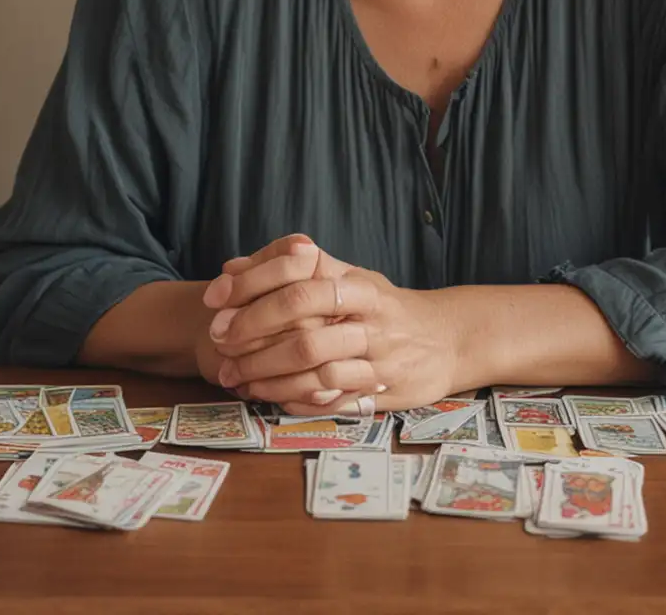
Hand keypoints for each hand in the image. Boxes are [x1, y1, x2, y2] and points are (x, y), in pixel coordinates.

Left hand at [202, 236, 460, 413]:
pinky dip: (295, 398)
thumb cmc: (384, 306)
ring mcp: (378, 354)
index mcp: (356, 281)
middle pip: (302, 321)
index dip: (251, 285)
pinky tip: (270, 396)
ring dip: (266, 374)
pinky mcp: (383, 390)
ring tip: (236, 377)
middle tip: (218, 341)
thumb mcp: (349, 277)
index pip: (296, 274)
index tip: (215, 299)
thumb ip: (292, 271)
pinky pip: (331, 398)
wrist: (449, 338)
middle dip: (252, 332)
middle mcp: (368, 315)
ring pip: (314, 365)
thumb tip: (230, 267)